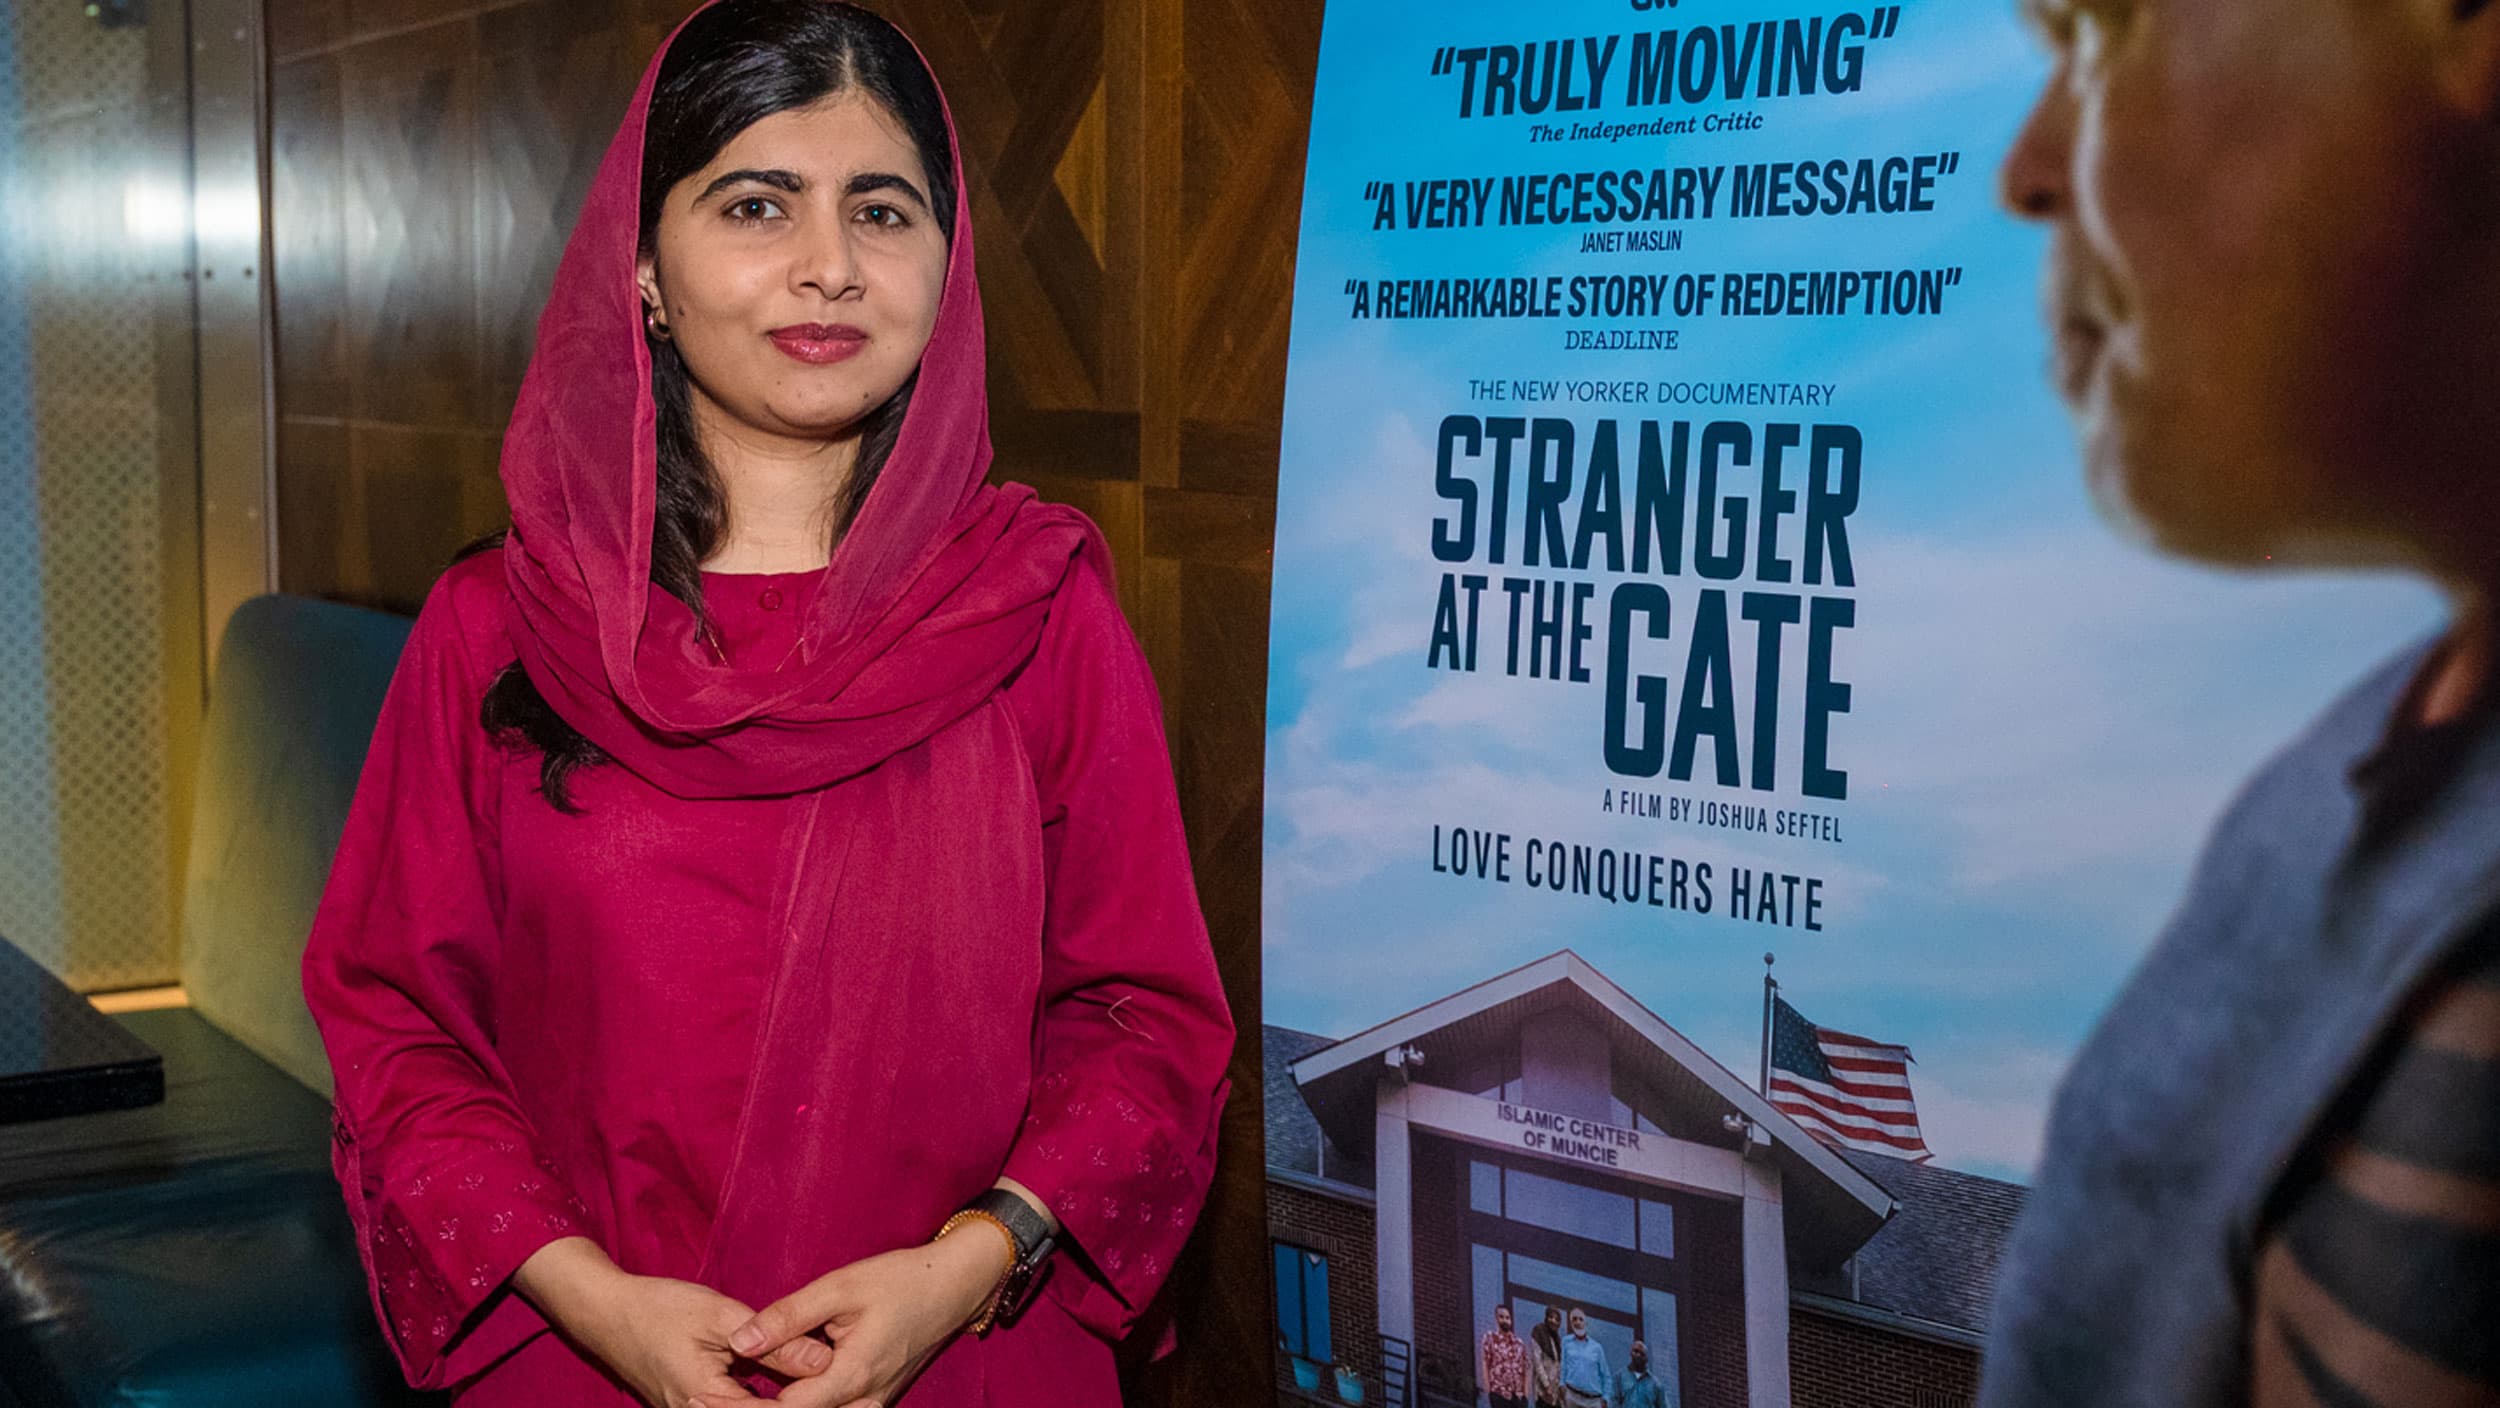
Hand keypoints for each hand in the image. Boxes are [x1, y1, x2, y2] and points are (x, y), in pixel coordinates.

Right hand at [513, 1236, 831, 1407]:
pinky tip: (796, 1390)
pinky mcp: (695, 1406)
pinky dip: (767, 1402)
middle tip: (860, 1404)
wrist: (607, 1313)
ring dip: (788, 1404)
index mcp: (707, 1401)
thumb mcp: (722, 1316)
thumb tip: (825, 1362)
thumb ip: (775, 1342)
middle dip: (805, 1407)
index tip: (858, 1401)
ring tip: (837, 1397)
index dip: (815, 1406)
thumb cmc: (659, 1308)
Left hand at [691, 1225, 1010, 1407]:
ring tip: (738, 1399)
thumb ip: (788, 1317)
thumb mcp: (840, 1287)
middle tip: (710, 1400)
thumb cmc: (900, 1278)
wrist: (956, 1284)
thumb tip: (738, 1341)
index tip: (706, 1399)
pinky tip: (777, 1396)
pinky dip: (804, 1406)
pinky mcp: (877, 1397)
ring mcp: (874, 1403)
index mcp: (852, 1374)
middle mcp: (864, 1400)